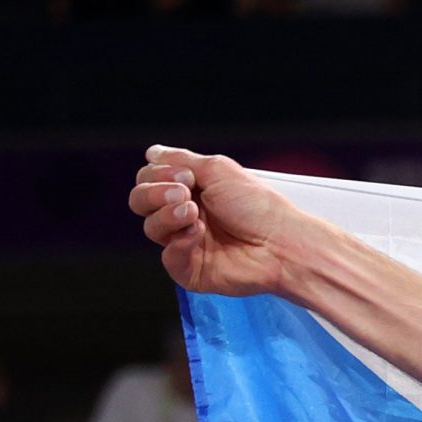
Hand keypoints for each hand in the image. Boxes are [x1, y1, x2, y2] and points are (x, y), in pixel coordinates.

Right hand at [130, 146, 305, 297]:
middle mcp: (186, 216)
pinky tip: (198, 234)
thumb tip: (153, 152)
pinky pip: (167, 257)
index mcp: (191, 190)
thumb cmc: (259, 207)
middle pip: (140, 202)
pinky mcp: (192, 269)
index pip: (148, 179)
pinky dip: (179, 243)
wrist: (281, 243)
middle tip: (184, 193)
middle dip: (154, 194)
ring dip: (168, 215)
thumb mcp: (218, 170)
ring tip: (194, 213)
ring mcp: (187, 243)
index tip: (186, 176)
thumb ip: (181, 160)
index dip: (157, 175)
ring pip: (150, 228)